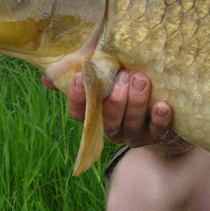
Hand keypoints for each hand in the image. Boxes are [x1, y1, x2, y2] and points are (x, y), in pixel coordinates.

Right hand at [42, 70, 188, 152]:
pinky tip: (163, 105)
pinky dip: (159, 119)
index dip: (77, 97)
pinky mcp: (156, 135)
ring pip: (131, 125)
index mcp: (96, 115)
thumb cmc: (127, 87)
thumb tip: (46, 75)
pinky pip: (157, 132)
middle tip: (124, 75)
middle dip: (115, 99)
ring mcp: (134, 134)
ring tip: (142, 80)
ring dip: (136, 103)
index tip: (81, 76)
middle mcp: (112, 129)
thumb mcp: (106, 79)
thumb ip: (83, 75)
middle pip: (108, 120)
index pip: (79, 112)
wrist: (163, 108)